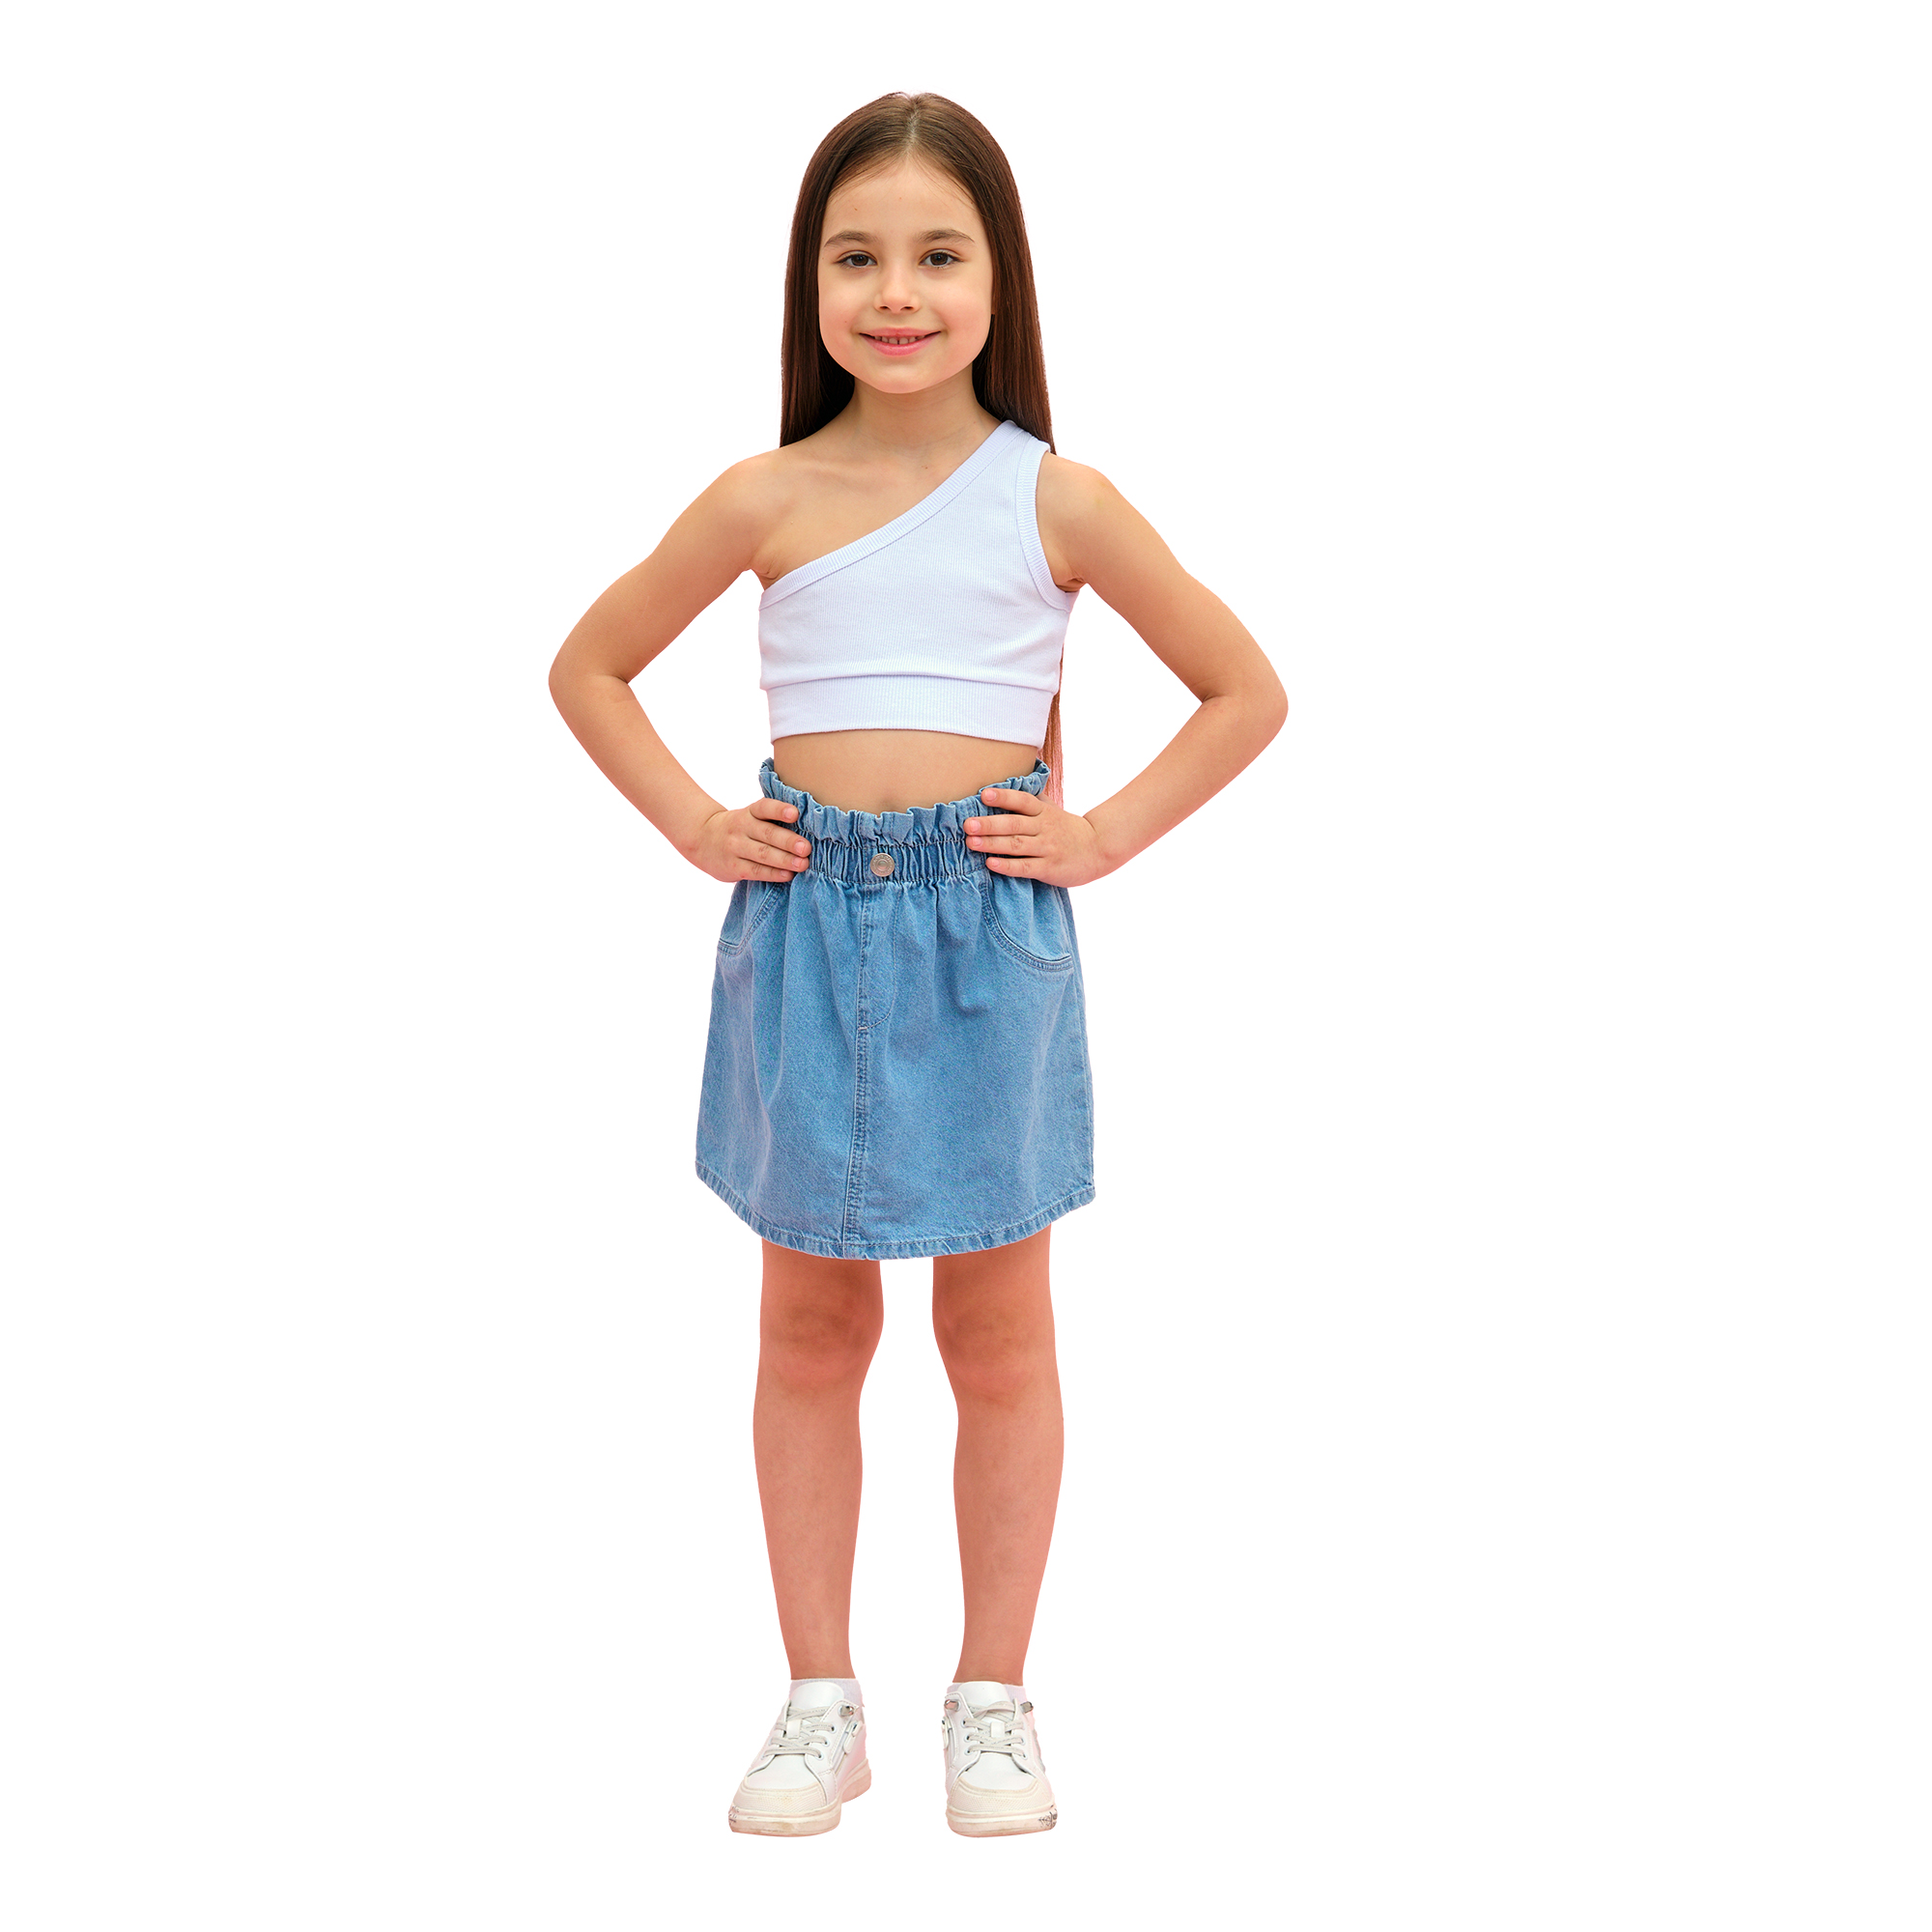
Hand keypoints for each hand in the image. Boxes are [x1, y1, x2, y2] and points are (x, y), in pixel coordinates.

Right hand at [692, 798, 811, 882]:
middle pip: (767, 833)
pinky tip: (788, 875)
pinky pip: (756, 871)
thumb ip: (771, 821)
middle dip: (788, 841)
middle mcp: (741, 828)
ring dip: (784, 859)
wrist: (701, 839)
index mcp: (749, 813)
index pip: (764, 808)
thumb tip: (808, 830)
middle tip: (806, 848)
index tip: (795, 814)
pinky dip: (773, 873)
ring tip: (803, 864)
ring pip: (762, 854)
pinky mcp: (733, 867)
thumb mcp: (749, 817)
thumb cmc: (738, 828)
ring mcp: (735, 848)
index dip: (779, 810)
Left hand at [963, 788, 1111, 886]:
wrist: (1098, 849)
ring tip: (971, 842)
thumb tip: (1009, 780)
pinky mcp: (1049, 868)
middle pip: (1014, 824)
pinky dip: (1007, 866)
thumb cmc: (1067, 829)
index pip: (1023, 800)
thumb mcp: (1052, 809)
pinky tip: (991, 864)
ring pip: (1016, 845)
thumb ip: (1032, 799)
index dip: (1004, 797)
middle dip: (989, 824)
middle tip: (968, 824)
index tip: (984, 795)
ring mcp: (1047, 848)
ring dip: (992, 844)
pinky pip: (1025, 867)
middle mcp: (1044, 828)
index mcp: (1043, 811)